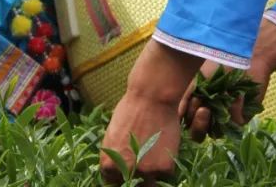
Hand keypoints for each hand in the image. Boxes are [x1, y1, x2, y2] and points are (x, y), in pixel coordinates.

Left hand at [100, 40, 200, 184]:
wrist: (151, 98)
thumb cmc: (130, 110)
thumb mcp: (113, 135)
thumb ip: (115, 156)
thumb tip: (119, 168)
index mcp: (108, 165)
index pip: (112, 183)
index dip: (121, 177)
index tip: (128, 171)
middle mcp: (124, 172)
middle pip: (131, 185)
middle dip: (136, 177)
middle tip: (143, 162)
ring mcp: (145, 172)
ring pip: (150, 184)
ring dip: (152, 173)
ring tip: (155, 157)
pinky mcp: (164, 169)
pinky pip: (166, 175)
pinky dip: (167, 165)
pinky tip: (165, 148)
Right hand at [179, 61, 272, 140]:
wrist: (243, 56)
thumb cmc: (217, 65)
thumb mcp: (196, 81)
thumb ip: (184, 99)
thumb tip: (177, 117)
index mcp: (195, 107)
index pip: (187, 125)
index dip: (189, 120)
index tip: (193, 103)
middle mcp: (208, 115)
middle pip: (199, 134)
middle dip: (199, 126)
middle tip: (204, 110)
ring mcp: (224, 118)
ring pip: (217, 133)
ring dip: (216, 118)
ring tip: (220, 100)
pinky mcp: (242, 117)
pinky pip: (236, 123)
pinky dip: (235, 109)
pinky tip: (237, 95)